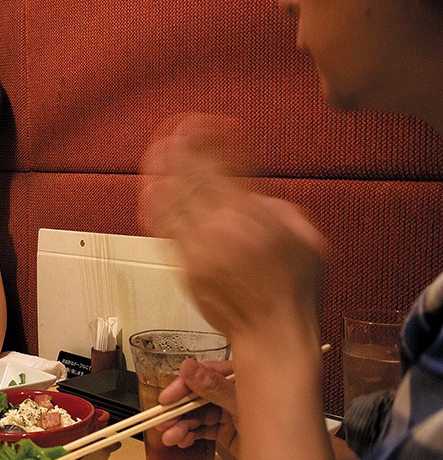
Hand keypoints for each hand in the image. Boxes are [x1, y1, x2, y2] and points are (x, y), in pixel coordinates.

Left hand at [139, 113, 325, 341]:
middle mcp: (220, 227)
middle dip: (179, 148)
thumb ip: (280, 209)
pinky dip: (155, 204)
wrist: (272, 335)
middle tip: (174, 132)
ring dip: (160, 172)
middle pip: (189, 176)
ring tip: (157, 154)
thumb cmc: (295, 291)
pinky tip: (152, 190)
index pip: (221, 163)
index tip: (205, 124)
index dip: (208, 139)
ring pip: (168, 200)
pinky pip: (162, 229)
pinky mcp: (184, 267)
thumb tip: (256, 198)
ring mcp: (197, 248)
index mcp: (252, 215)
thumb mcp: (307, 239)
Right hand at [157, 359, 237, 453]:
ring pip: (199, 415)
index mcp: (239, 376)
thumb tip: (189, 368)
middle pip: (197, 396)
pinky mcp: (229, 431)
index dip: (181, 386)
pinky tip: (182, 441)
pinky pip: (205, 429)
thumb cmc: (276, 427)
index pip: (203, 373)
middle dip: (179, 410)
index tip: (165, 399)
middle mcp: (232, 391)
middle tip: (163, 422)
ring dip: (183, 426)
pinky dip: (192, 435)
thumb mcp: (242, 404)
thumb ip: (215, 386)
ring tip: (171, 438)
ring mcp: (230, 411)